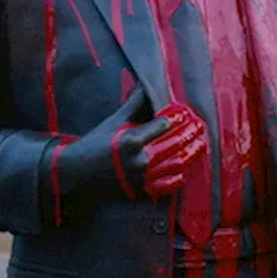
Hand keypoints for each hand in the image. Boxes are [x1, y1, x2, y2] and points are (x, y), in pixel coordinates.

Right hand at [53, 92, 206, 216]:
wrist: (76, 173)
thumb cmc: (94, 144)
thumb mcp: (113, 122)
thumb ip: (133, 105)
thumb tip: (144, 85)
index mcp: (132, 140)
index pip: (163, 126)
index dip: (178, 118)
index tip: (186, 113)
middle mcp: (140, 160)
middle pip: (174, 144)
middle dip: (190, 133)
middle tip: (199, 126)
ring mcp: (142, 178)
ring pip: (175, 165)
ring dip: (190, 154)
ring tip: (200, 145)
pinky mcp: (140, 192)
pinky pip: (165, 187)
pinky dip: (176, 179)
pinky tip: (182, 172)